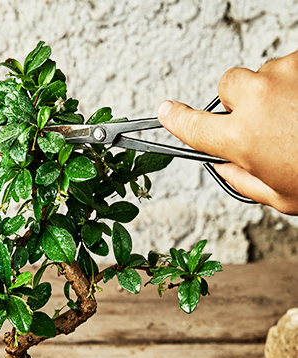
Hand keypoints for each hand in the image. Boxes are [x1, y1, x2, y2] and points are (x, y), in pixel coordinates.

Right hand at [157, 49, 297, 214]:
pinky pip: (292, 65)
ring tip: (296, 114)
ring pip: (263, 73)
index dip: (176, 120)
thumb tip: (223, 166)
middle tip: (259, 121)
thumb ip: (242, 181)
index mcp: (242, 138)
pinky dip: (296, 81)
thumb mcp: (279, 197)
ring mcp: (285, 74)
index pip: (193, 127)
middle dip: (238, 101)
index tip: (167, 112)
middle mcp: (258, 100)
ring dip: (272, 90)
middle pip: (228, 86)